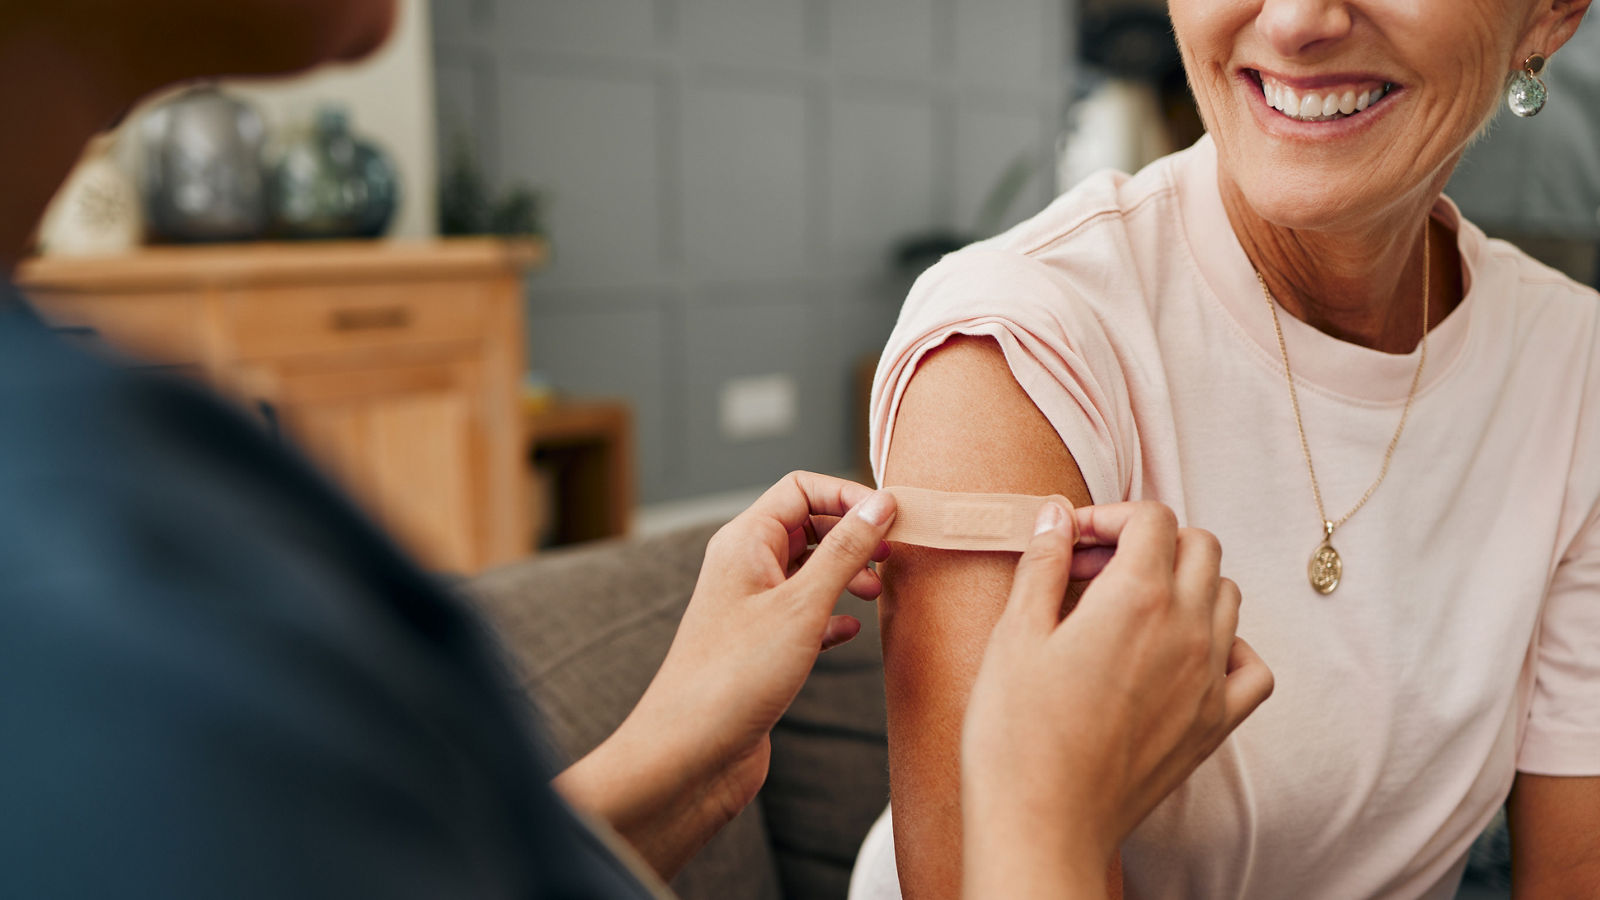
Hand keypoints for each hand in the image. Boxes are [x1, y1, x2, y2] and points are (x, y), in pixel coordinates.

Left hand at [555, 471, 896, 879]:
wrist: (689, 753)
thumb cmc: (733, 676)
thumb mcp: (801, 605)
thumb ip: (845, 551)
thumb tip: (880, 505)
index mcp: (744, 542)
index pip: (799, 489)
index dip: (847, 495)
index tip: (891, 517)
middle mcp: (744, 568)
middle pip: (806, 526)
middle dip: (852, 534)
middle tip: (893, 555)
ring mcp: (750, 608)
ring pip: (807, 571)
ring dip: (845, 574)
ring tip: (877, 592)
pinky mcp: (760, 648)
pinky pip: (803, 614)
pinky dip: (832, 615)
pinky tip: (851, 632)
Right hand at [960, 499, 1273, 897]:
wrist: (1043, 822)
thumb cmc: (1017, 732)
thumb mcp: (1015, 634)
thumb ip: (1044, 565)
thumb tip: (1057, 515)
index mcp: (1136, 597)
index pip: (1152, 518)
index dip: (1109, 516)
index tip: (1072, 541)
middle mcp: (1187, 629)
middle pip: (1200, 546)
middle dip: (1150, 541)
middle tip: (1095, 569)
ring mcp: (1209, 679)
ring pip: (1228, 596)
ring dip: (1186, 584)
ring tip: (1130, 608)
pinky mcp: (1214, 724)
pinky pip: (1252, 667)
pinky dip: (1228, 646)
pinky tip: (1183, 654)